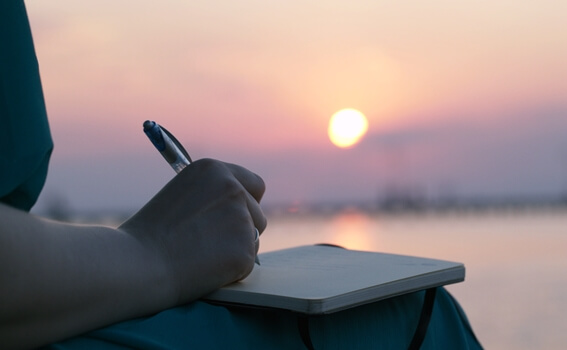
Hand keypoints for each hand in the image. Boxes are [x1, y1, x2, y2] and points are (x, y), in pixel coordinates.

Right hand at [119, 158, 265, 303]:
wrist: (137, 264)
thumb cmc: (149, 235)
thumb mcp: (180, 196)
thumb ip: (211, 196)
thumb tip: (236, 209)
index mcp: (214, 170)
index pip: (254, 185)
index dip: (247, 203)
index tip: (237, 217)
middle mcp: (232, 188)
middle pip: (257, 213)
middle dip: (243, 229)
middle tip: (211, 243)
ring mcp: (242, 218)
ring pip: (254, 239)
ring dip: (235, 249)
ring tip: (200, 255)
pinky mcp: (245, 249)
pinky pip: (247, 263)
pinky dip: (231, 270)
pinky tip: (203, 268)